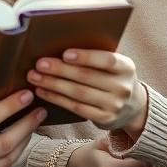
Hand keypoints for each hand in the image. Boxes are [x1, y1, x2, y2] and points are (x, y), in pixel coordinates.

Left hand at [28, 49, 147, 133]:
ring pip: (79, 93)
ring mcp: (114, 105)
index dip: (86, 57)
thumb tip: (60, 47)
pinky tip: (43, 91)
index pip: (107, 60)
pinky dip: (57, 98)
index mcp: (126, 67)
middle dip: (60, 70)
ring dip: (53, 84)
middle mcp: (123, 87)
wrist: (132, 106)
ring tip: (35, 76)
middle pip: (87, 77)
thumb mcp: (114, 65)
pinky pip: (76, 108)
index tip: (65, 54)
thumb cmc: (113, 77)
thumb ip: (95, 57)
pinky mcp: (104, 119)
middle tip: (39, 64)